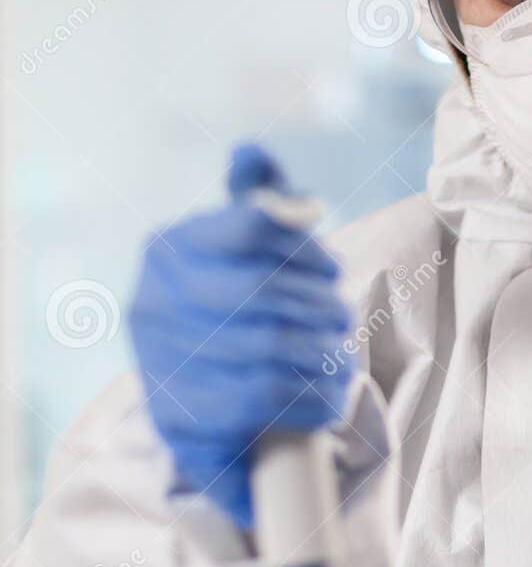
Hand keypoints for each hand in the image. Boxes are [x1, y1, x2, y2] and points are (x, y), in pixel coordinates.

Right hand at [129, 144, 353, 527]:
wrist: (200, 412)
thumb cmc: (232, 317)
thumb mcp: (240, 253)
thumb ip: (254, 202)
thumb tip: (250, 151)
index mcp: (168, 248)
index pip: (249, 228)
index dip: (306, 248)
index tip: (334, 269)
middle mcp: (151, 301)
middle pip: (260, 291)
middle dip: (318, 305)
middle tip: (345, 316)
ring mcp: (160, 360)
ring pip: (266, 347)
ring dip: (322, 352)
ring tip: (343, 356)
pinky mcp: (181, 416)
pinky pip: (263, 398)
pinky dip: (310, 395)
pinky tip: (330, 395)